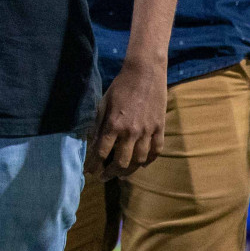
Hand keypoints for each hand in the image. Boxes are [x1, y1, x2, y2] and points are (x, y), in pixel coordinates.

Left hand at [90, 59, 167, 180]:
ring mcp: (147, 132)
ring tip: (121, 173)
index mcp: (113, 124)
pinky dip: (148, 160)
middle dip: (110, 172)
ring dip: (129, 170)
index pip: (101, 152)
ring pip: (139, 160)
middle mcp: (131, 132)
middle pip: (121, 162)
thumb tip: (93, 143)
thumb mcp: (103, 104)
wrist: (144, 74)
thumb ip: (99, 125)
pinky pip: (156, 151)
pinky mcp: (160, 129)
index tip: (89, 171)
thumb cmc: (120, 87)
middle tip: (104, 176)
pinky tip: (141, 163)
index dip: (94, 164)